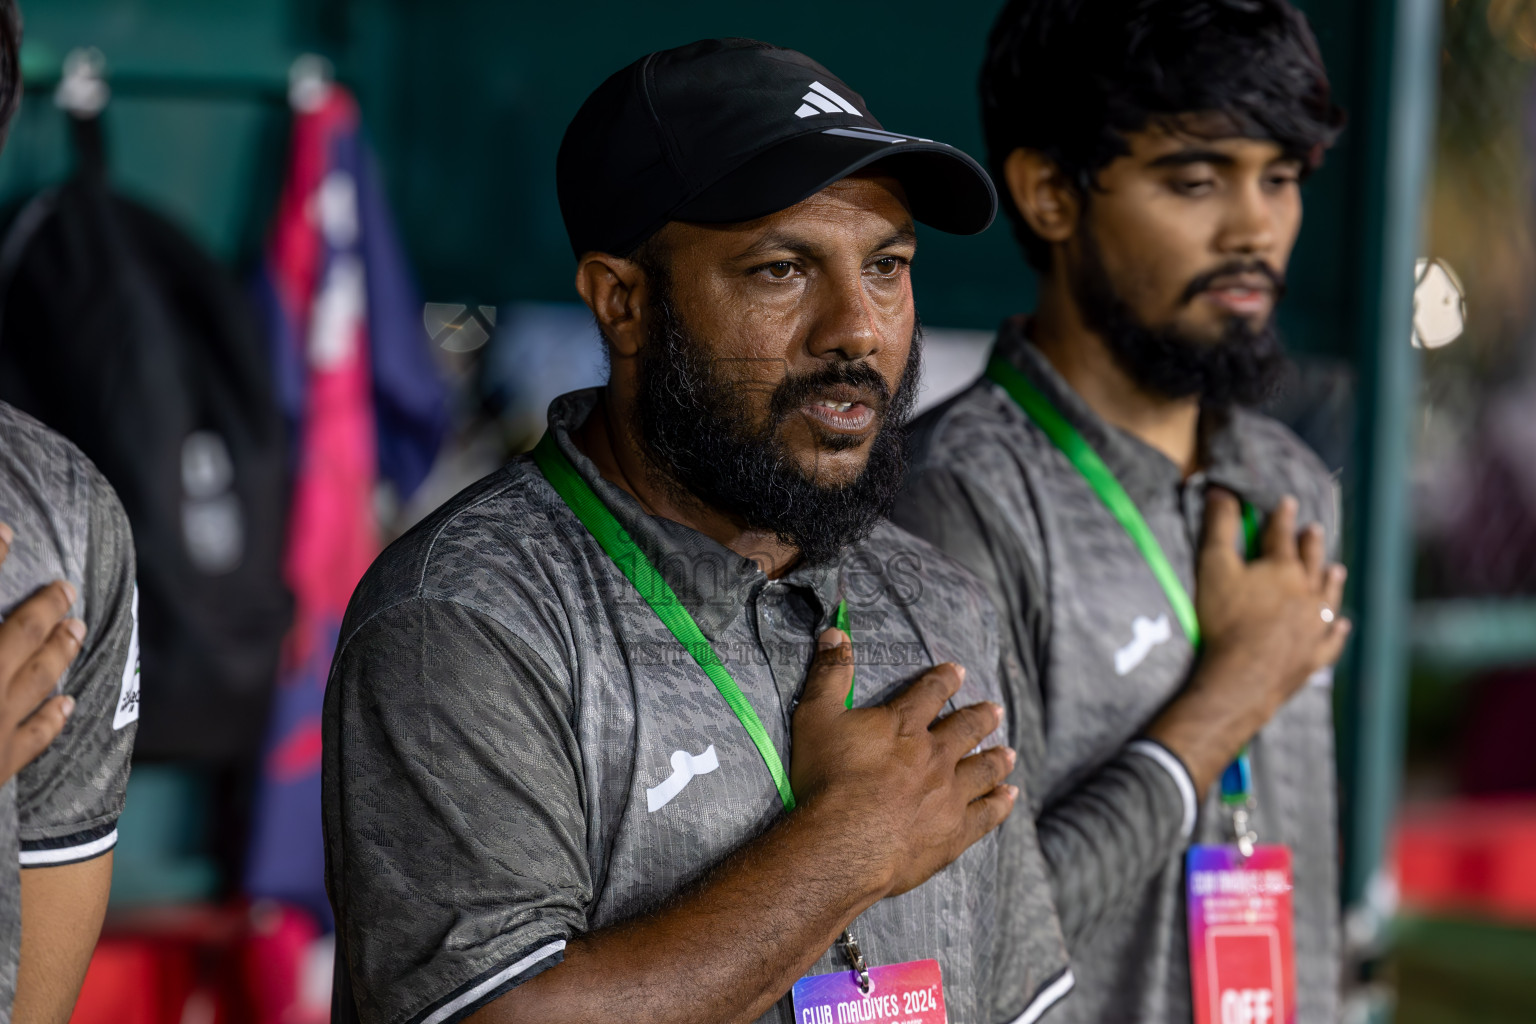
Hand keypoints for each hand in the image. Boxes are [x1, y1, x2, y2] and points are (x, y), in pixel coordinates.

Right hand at [0, 523, 84, 783]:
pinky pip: (33, 737)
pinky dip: (53, 716)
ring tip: (76, 629)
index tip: (8, 531)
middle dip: (44, 609)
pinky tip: (68, 702)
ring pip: (35, 680)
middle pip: (15, 636)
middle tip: (65, 587)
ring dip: (59, 651)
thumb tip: (9, 650)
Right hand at [788, 629, 1016, 898]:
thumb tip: (835, 631)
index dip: (944, 679)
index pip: (929, 693)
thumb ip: (829, 674)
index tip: (958, 671)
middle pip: (965, 731)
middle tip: (995, 709)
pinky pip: (986, 815)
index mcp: (904, 726)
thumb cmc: (827, 780)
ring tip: (1009, 753)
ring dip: (996, 759)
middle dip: (980, 717)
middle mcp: (934, 756)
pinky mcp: (953, 833)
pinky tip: (1008, 797)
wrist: (845, 844)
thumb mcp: (816, 717)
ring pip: (983, 771)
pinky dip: (999, 804)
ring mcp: (949, 796)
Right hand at [1145, 490, 1348, 792]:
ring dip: (1331, 582)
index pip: (1281, 535)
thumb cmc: (1226, 618)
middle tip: (1315, 530)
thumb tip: (1220, 492)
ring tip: (1337, 569)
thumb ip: (1219, 527)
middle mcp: (1306, 594)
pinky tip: (1342, 624)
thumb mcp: (1214, 566)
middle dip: (1311, 545)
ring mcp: (1313, 627)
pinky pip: (1331, 639)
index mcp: (1282, 570)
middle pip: (1311, 563)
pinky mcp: (1313, 656)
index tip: (1287, 501)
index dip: (1282, 517)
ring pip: (1328, 597)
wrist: (1243, 675)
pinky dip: (1337, 630)